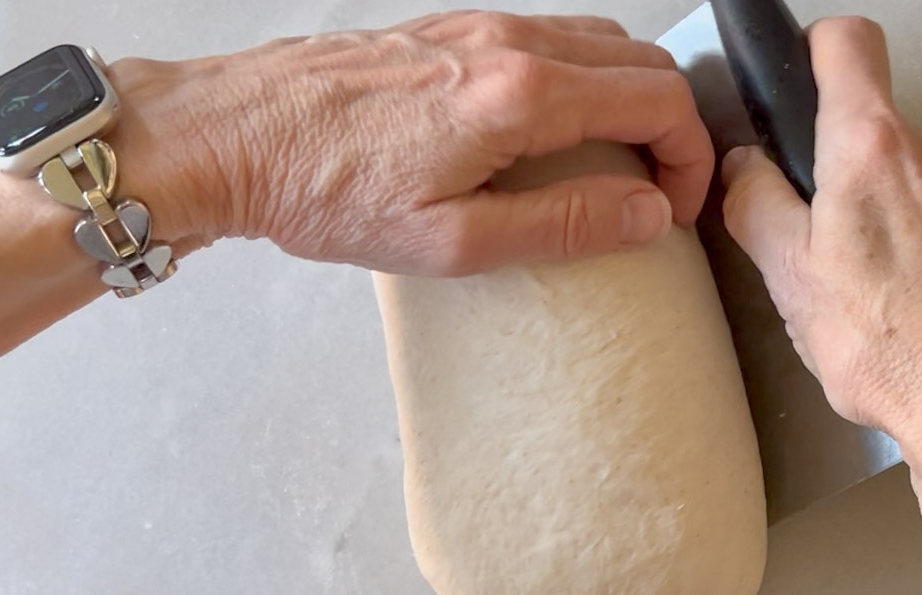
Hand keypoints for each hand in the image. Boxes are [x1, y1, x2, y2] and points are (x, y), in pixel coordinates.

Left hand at [104, 12, 712, 274]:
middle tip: (657, 194)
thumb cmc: (327, 193)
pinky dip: (583, 81)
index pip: (659, 102)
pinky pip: (550, 38)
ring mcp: (478, 27)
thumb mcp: (455, 241)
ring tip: (615, 166)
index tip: (677, 210)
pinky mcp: (448, 29)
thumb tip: (650, 214)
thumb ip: (566, 224)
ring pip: (601, 44)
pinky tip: (555, 134)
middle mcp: (509, 43)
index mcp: (521, 96)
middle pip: (642, 63)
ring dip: (630, 99)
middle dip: (673, 129)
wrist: (231, 137)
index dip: (691, 160)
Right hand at [721, 17, 921, 462]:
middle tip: (822, 248)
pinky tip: (919, 314)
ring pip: (919, 184)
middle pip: (878, 130)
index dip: (816, 53)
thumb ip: (756, 204)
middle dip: (844, 176)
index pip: (848, 44)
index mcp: (873, 147)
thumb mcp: (789, 278)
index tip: (801, 84)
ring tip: (874, 297)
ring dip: (891, 222)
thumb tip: (745, 171)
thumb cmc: (894, 352)